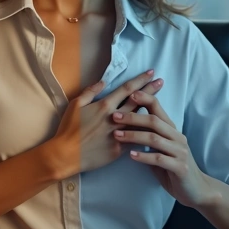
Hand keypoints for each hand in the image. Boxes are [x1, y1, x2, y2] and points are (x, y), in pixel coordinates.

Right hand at [48, 70, 162, 178]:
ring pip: (140, 121)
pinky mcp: (119, 149)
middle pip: (138, 101)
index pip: (127, 89)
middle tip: (162, 82)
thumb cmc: (68, 129)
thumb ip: (90, 92)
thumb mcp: (75, 105)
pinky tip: (154, 131)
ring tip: (162, 105)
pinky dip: (144, 135)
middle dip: (151, 91)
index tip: (151, 72)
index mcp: (105, 106)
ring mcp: (119, 134)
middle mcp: (115, 118)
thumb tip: (103, 82)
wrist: (66, 155)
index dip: (141, 80)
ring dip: (152, 112)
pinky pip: (135, 140)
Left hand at [112, 87, 219, 208]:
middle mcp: (177, 137)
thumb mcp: (161, 149)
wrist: (197, 189)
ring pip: (155, 139)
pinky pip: (160, 159)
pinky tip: (131, 156)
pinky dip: (144, 156)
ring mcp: (180, 152)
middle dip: (133, 117)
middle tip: (115, 116)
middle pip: (154, 121)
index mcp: (172, 130)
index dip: (145, 98)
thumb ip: (149, 137)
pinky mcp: (180, 167)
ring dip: (134, 136)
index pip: (158, 108)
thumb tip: (127, 125)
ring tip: (117, 135)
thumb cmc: (174, 168)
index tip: (129, 94)